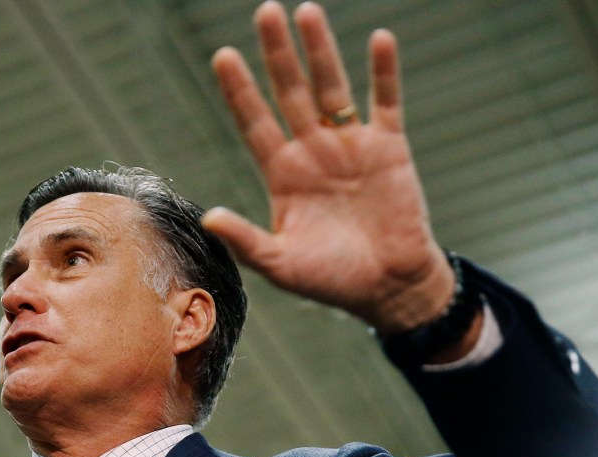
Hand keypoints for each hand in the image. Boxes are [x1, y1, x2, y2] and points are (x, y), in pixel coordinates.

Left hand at [204, 1, 453, 333]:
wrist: (389, 288)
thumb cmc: (332, 280)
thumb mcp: (282, 265)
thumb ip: (247, 241)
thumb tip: (208, 217)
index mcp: (283, 175)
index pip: (255, 122)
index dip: (240, 90)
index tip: (224, 55)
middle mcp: (313, 151)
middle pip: (289, 93)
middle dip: (277, 54)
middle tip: (265, 12)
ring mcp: (351, 146)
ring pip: (332, 87)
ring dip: (321, 50)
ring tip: (307, 12)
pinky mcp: (389, 148)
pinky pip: (385, 102)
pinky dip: (384, 73)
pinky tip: (380, 40)